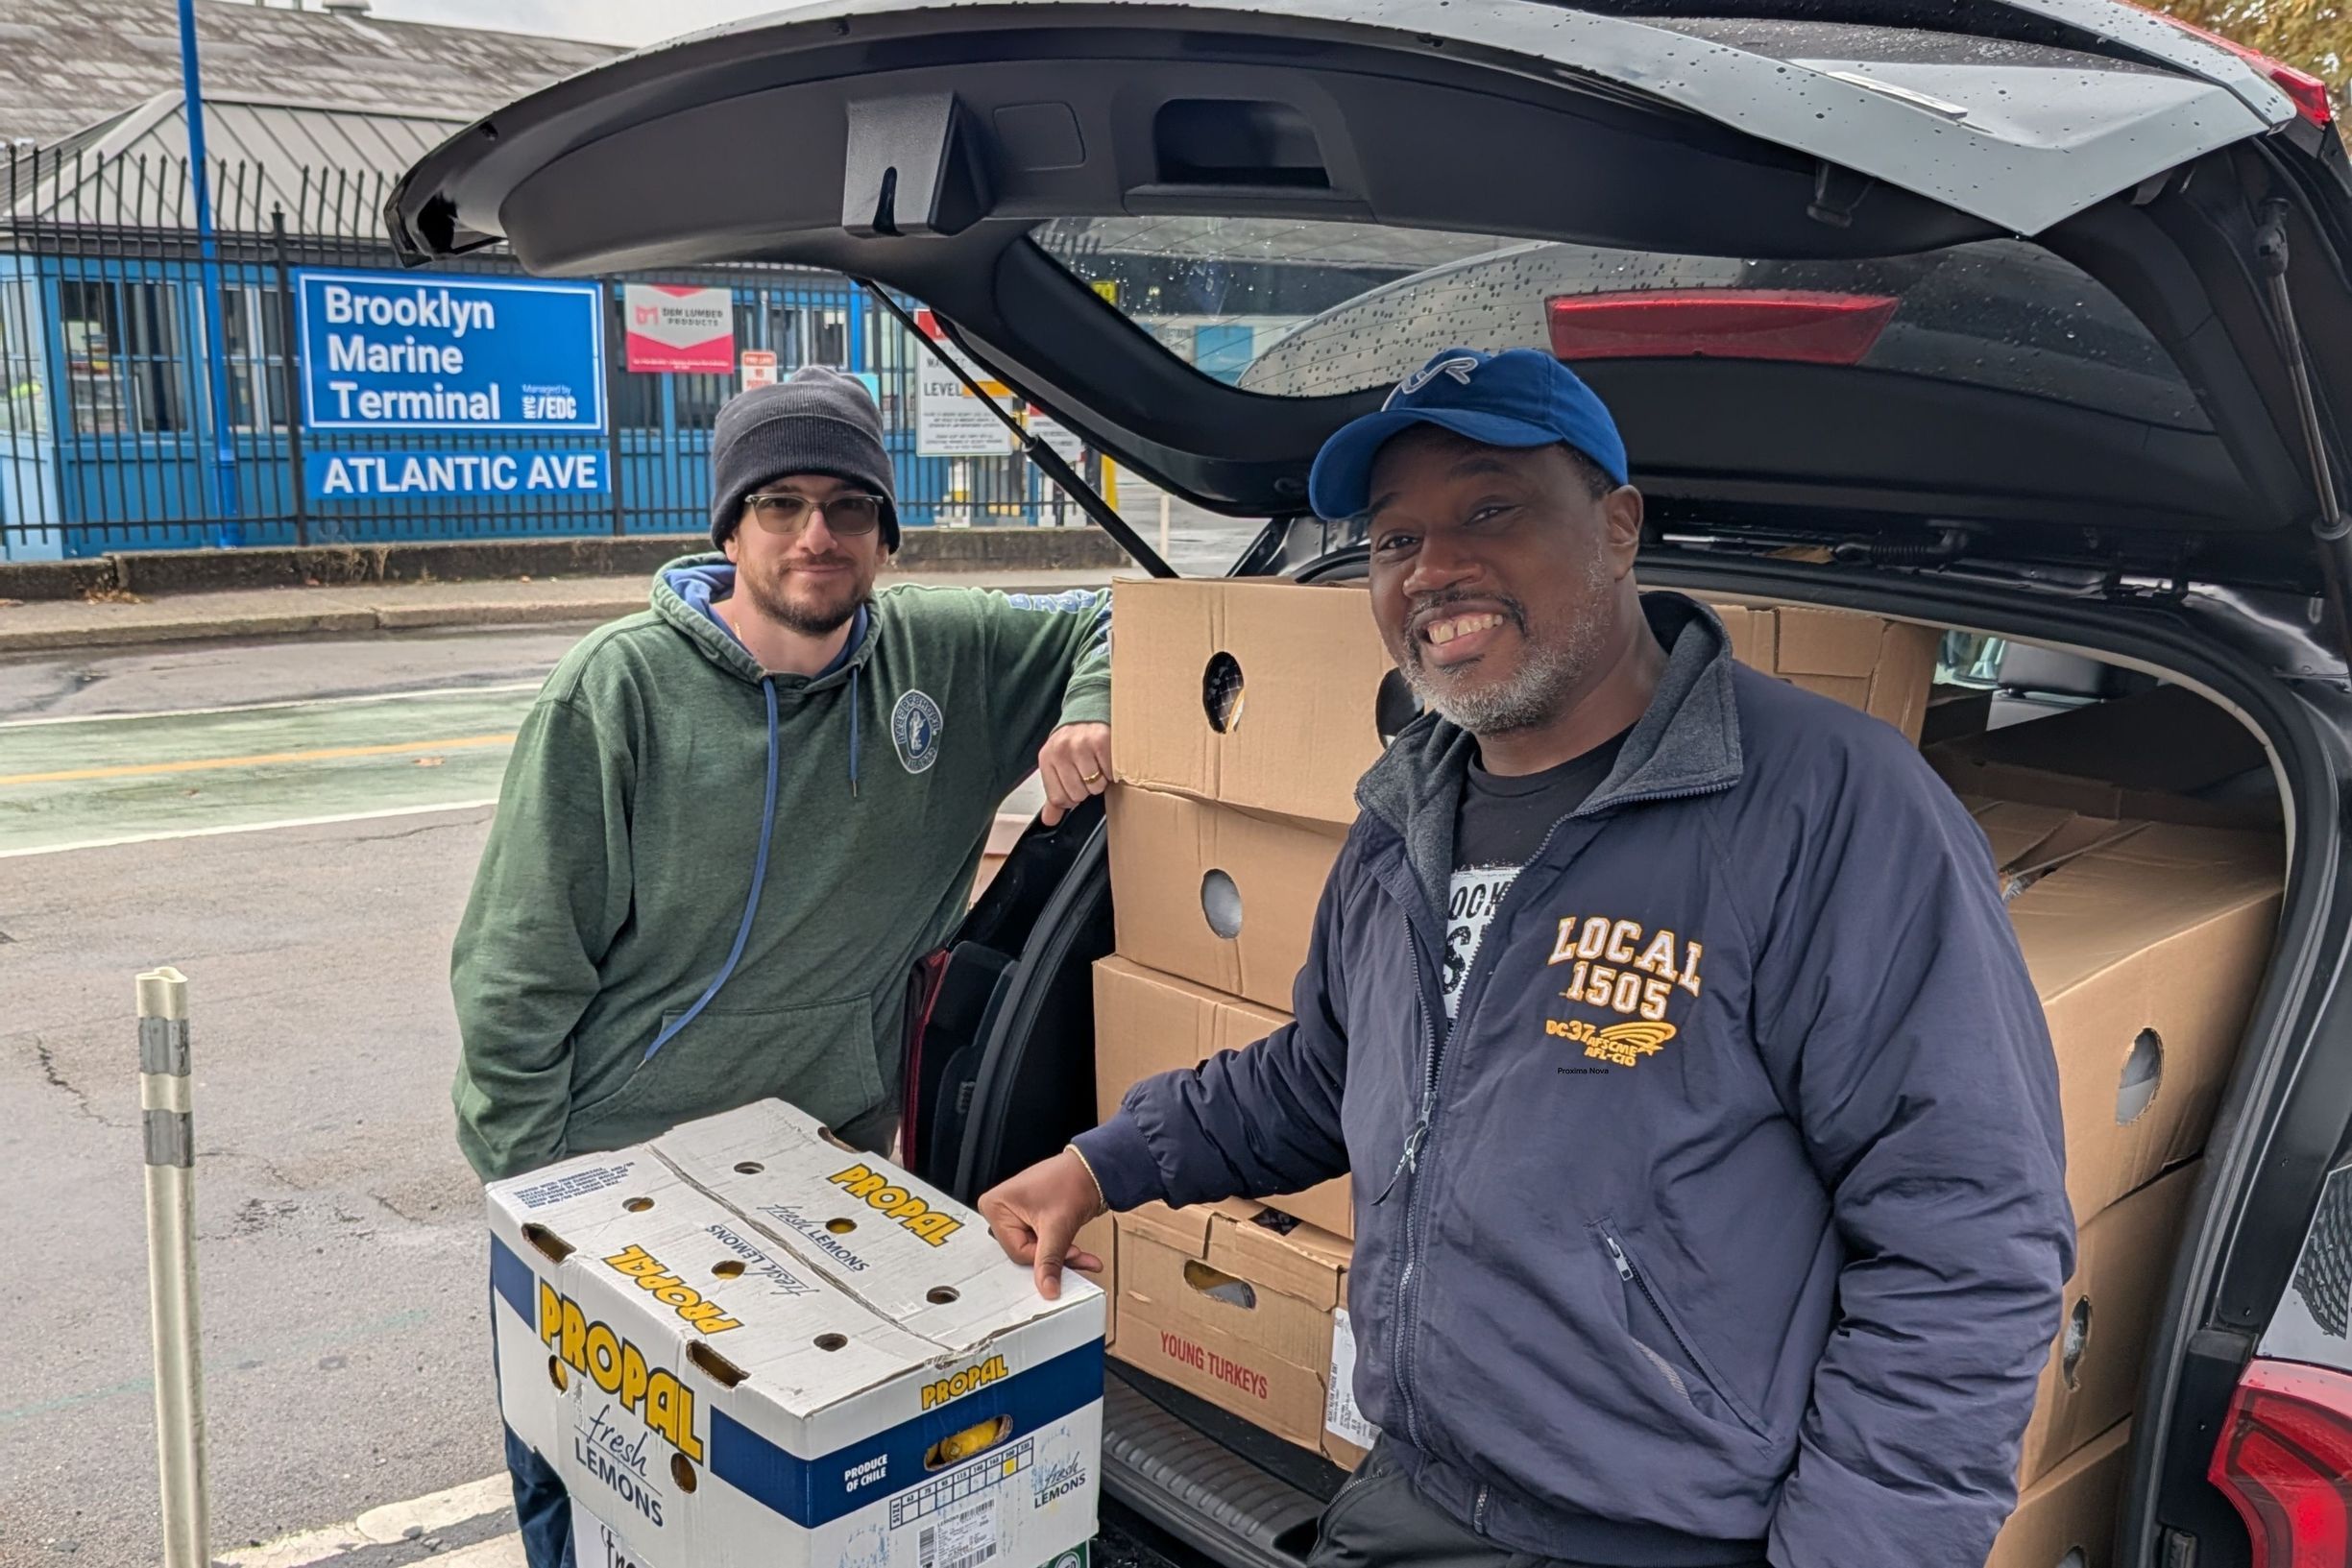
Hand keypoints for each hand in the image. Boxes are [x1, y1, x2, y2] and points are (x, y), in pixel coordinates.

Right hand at [979, 1149, 1107, 1299]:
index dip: (1043, 1256)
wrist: (1094, 1169)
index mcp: (995, 1206)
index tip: (1068, 1254)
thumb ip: (1050, 1260)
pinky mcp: (1030, 1221)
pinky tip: (1080, 1255)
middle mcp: (1001, 1211)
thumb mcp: (1057, 1225)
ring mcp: (1015, 1216)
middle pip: (1025, 1252)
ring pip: (1037, 1252)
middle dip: (1054, 1258)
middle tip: (1077, 1257)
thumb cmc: (1071, 1181)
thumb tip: (1047, 1289)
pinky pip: (1042, 1245)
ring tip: (1083, 1255)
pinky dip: (1062, 1250)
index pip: (1016, 1251)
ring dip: (1062, 1256)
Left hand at [1037, 722, 1110, 826]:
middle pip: (1078, 794)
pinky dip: (1112, 771)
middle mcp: (1061, 750)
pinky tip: (1108, 760)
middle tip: (1089, 771)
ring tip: (1099, 764)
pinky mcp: (1101, 741)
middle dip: (1088, 787)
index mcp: (1047, 758)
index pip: (1058, 798)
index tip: (1077, 785)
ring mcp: (1080, 745)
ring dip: (1102, 780)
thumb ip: (1054, 794)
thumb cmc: (1073, 741)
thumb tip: (1050, 820)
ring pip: (1095, 786)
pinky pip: (1110, 773)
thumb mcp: (1057, 765)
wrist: (1089, 712)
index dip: (1072, 798)